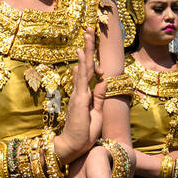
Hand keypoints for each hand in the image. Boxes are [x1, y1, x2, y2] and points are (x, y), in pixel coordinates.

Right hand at [55, 27, 103, 164]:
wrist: (72, 147)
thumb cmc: (84, 135)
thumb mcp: (97, 113)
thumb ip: (99, 97)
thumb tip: (104, 80)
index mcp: (86, 95)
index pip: (89, 73)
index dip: (91, 59)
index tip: (89, 47)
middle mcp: (81, 91)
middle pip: (86, 65)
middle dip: (88, 47)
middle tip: (89, 30)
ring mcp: (79, 94)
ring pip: (84, 67)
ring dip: (87, 50)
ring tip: (88, 34)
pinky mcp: (80, 99)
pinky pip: (83, 79)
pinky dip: (83, 65)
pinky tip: (84, 54)